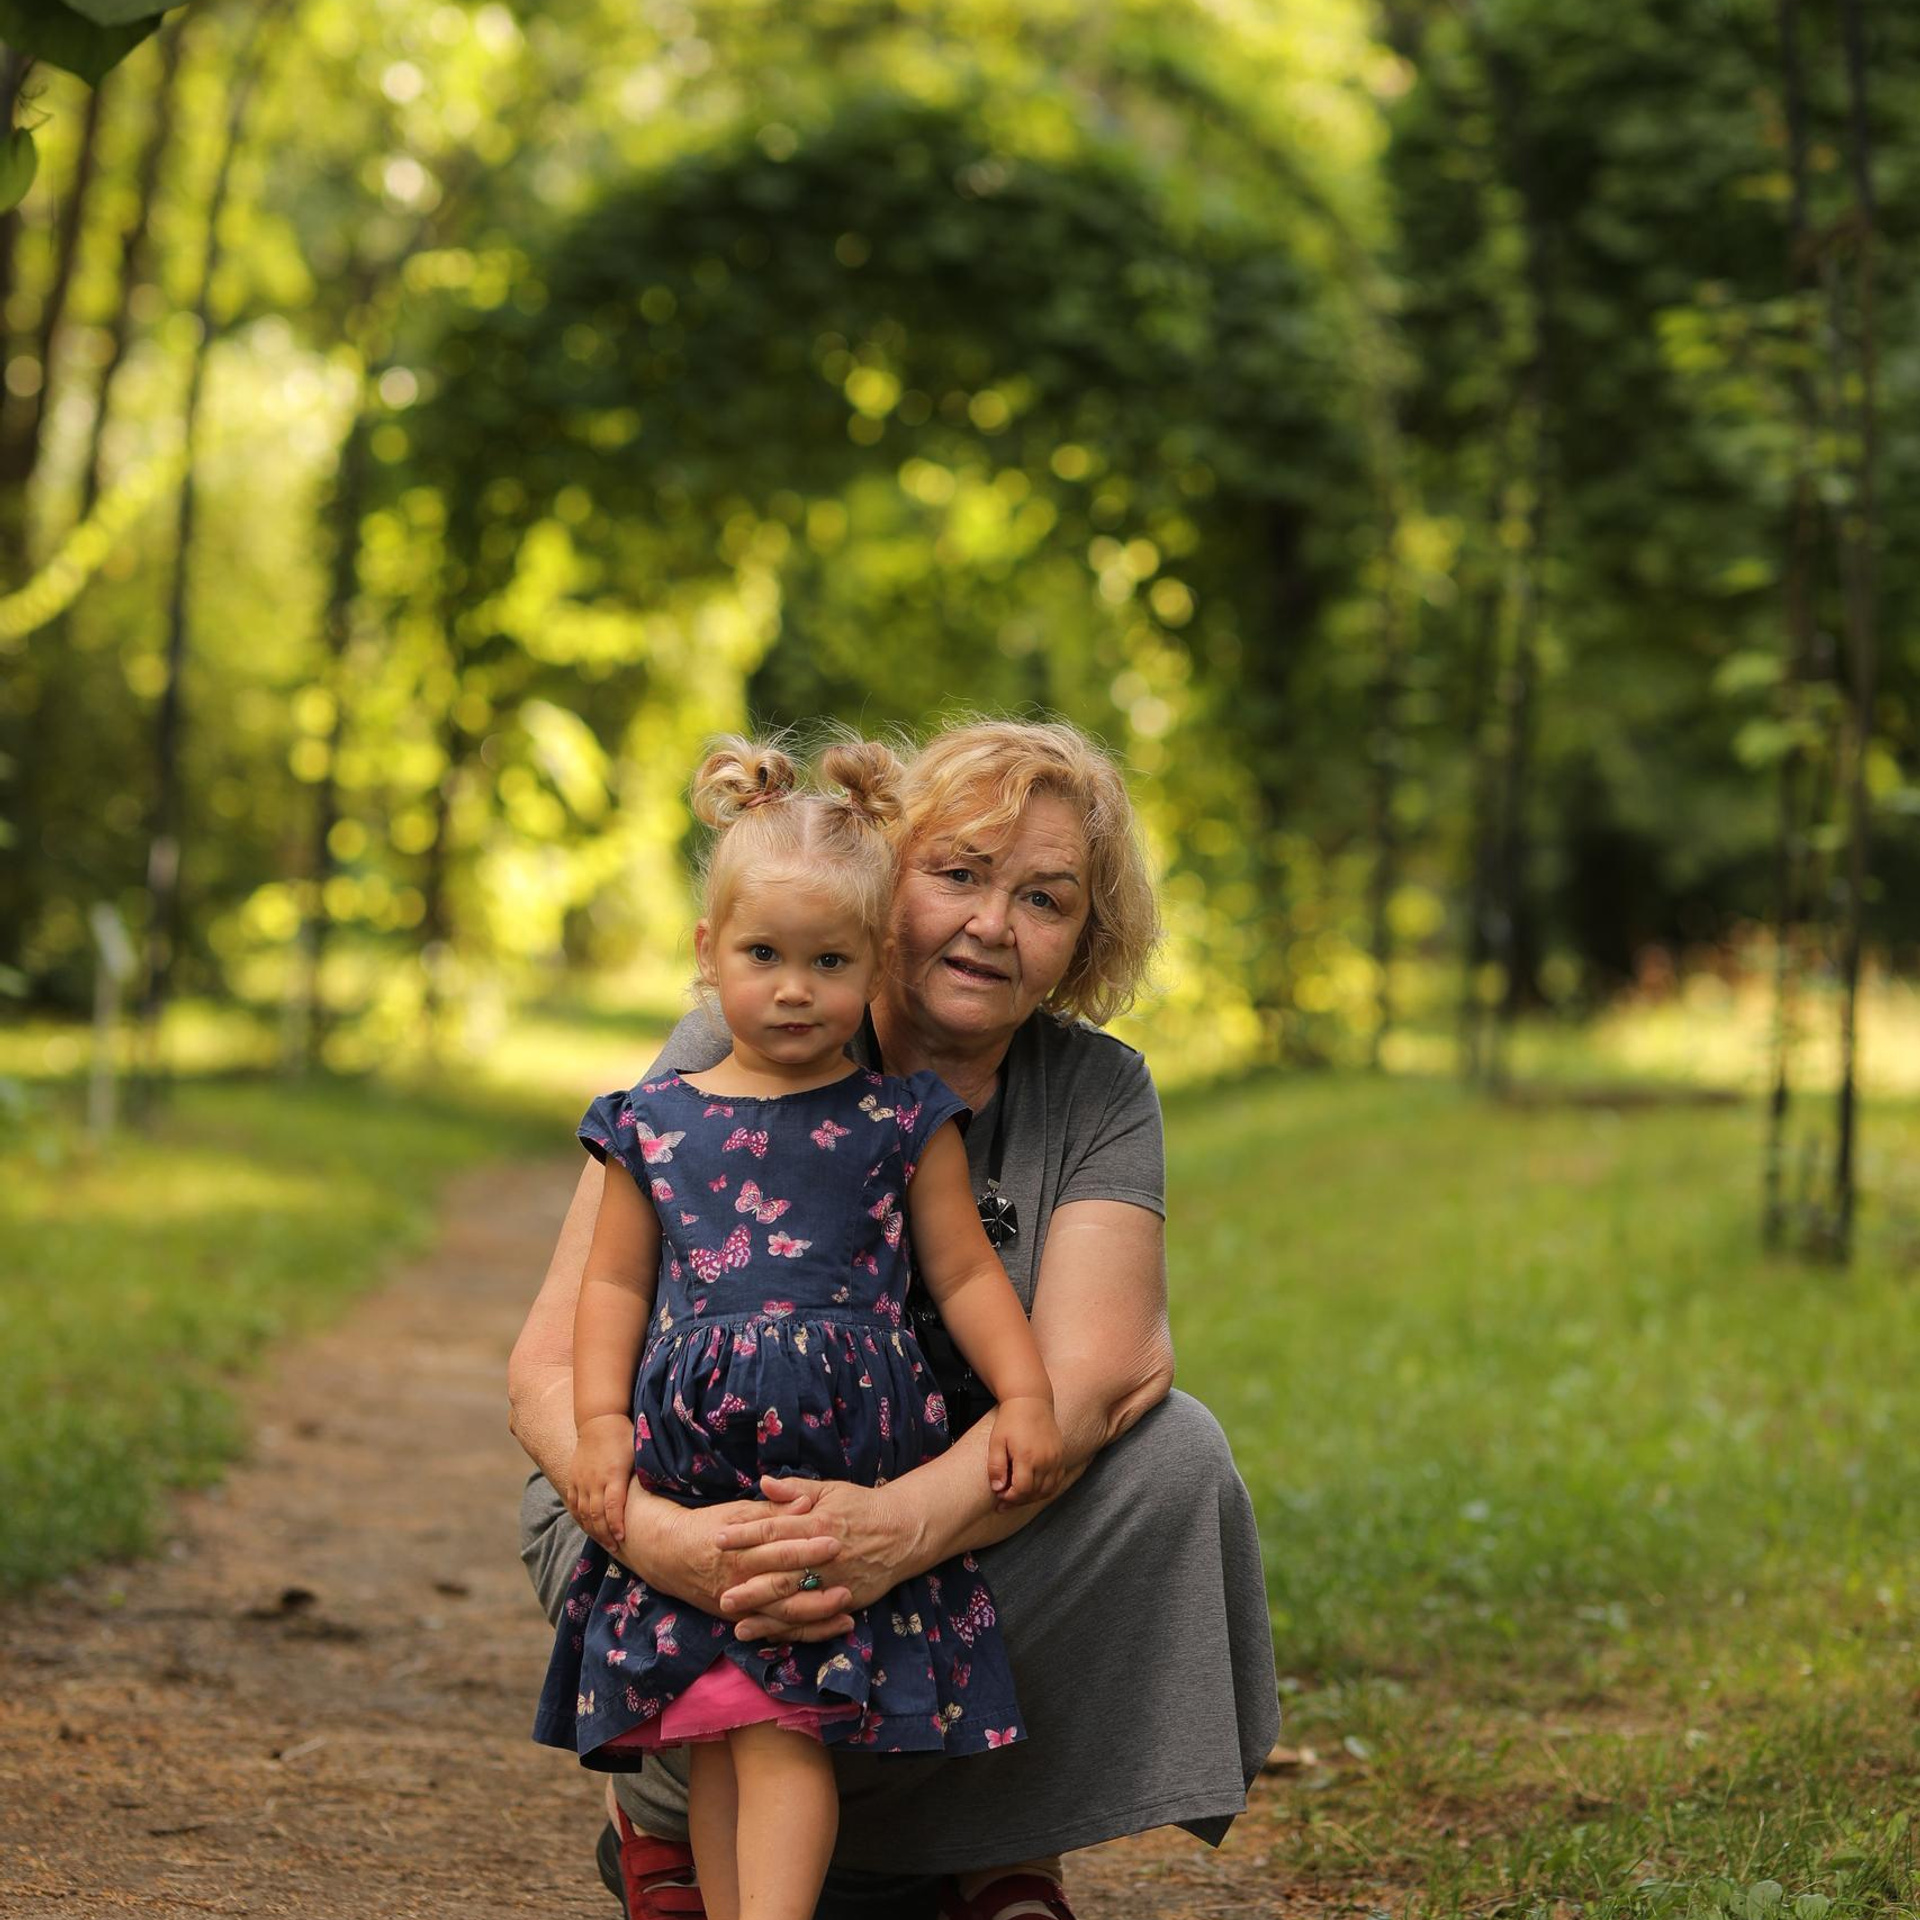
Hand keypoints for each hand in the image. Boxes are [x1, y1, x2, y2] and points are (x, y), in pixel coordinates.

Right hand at [566, 1414, 635, 1545]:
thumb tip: (663, 1491)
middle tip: (616, 1550)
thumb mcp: (637, 1452)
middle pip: (596, 1515)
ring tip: (604, 1543)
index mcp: (613, 1474)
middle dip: (605, 1535)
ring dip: (592, 1530)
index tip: (623, 1539)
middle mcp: (594, 1480)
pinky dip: (580, 1518)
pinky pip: (573, 1504)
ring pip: (583, 1513)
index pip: (613, 1506)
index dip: (616, 1525)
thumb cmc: (623, 1436)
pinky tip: (588, 1528)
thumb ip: (644, 1474)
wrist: (598, 1420)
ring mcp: (581, 1480)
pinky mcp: (573, 1479)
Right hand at [611, 1480, 853, 1636]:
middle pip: (784, 1588)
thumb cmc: (709, 1526)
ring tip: (847, 1612)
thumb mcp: (738, 1511)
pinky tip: (831, 1628)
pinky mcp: (743, 1619)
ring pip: (783, 1618)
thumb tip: (805, 1503)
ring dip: (816, 1617)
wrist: (670, 1555)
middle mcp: (741, 1582)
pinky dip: (804, 1633)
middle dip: (817, 1588)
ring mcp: (741, 1606)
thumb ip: (774, 1510)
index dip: (807, 1547)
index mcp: (741, 1550)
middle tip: (848, 1586)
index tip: (835, 1541)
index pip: (779, 1549)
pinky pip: (777, 1631)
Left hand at [714, 1475, 912, 1639]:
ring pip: (796, 1602)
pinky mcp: (846, 1600)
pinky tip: (769, 1633)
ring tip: (737, 1623)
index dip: (744, 1535)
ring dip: (765, 1615)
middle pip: (780, 1573)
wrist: (903, 1531)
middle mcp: (824, 1556)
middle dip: (749, 1586)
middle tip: (721, 1594)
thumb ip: (794, 1489)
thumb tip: (762, 1483)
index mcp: (817, 1523)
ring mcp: (836, 1581)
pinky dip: (791, 1629)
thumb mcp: (830, 1490)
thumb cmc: (862, 1507)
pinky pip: (814, 1619)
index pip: (773, 1530)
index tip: (718, 1539)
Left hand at [988, 1396, 1063, 1507]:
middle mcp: (1045, 1460)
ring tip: (1018, 1495)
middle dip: (1018, 1500)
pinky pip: (1057, 1482)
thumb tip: (998, 1488)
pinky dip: (1046, 1490)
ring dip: (1032, 1497)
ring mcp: (1055, 1458)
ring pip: (1047, 1490)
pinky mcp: (1061, 1456)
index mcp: (1027, 1456)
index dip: (1010, 1498)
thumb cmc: (1011, 1419)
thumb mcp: (996, 1441)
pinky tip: (1033, 1488)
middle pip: (1034, 1493)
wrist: (1031, 1400)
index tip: (1000, 1496)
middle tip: (1005, 1500)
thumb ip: (996, 1466)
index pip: (1022, 1490)